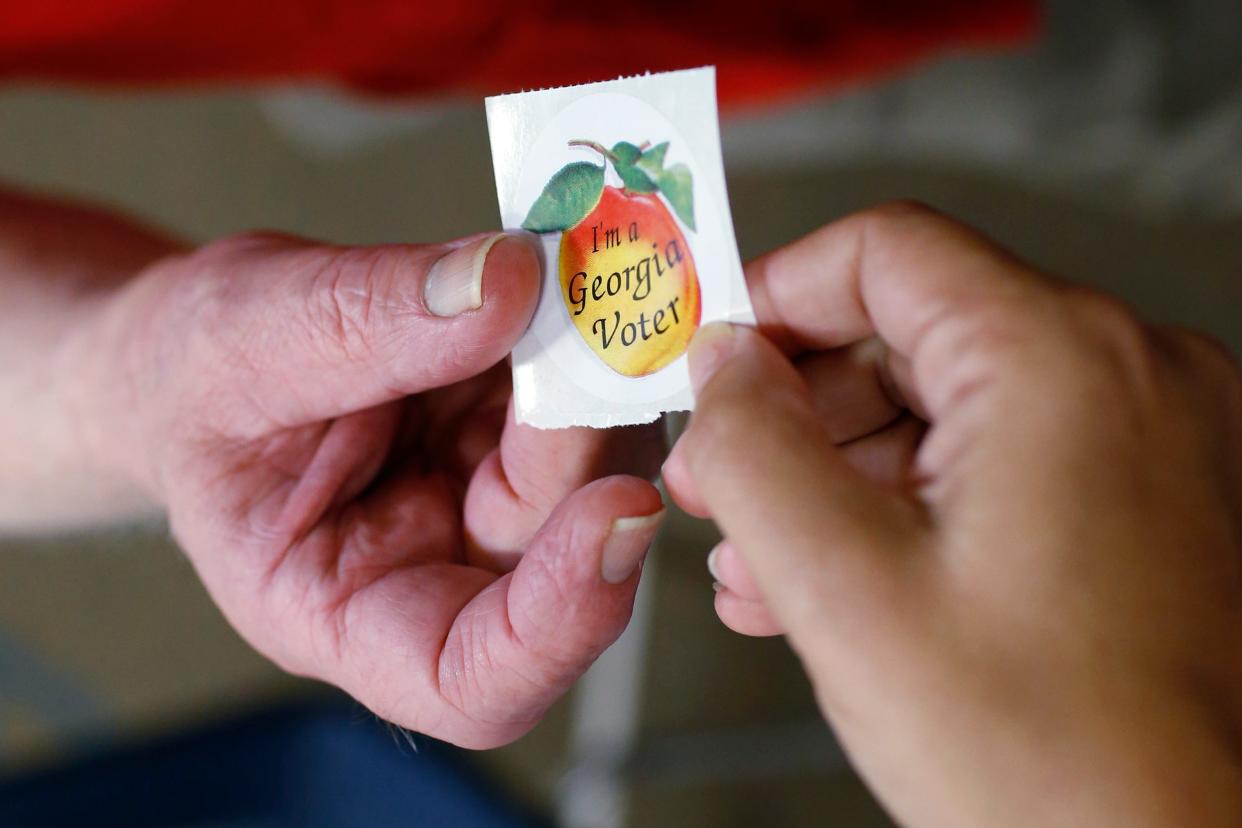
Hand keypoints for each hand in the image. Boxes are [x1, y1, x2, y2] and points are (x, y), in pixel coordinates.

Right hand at [72, 229, 663, 747]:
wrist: (202, 350)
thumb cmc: (195, 380)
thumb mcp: (244, 339)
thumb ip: (364, 321)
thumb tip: (507, 286)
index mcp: (342, 610)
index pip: (474, 682)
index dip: (564, 618)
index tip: (617, 510)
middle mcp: (437, 573)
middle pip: (560, 558)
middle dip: (580, 444)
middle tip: (570, 326)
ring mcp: (488, 506)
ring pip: (596, 474)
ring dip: (596, 383)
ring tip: (545, 288)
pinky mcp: (520, 441)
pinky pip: (592, 406)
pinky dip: (590, 343)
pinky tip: (557, 287)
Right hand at [663, 203, 1241, 824]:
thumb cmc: (1060, 766)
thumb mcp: (844, 590)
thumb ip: (754, 449)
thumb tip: (720, 368)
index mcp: (1061, 362)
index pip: (883, 251)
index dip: (775, 296)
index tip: (714, 355)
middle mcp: (1132, 375)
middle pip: (912, 331)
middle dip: (794, 408)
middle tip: (720, 479)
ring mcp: (1155, 437)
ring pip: (951, 405)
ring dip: (841, 470)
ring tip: (766, 559)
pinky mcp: (1154, 499)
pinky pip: (1004, 462)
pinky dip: (913, 502)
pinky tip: (840, 573)